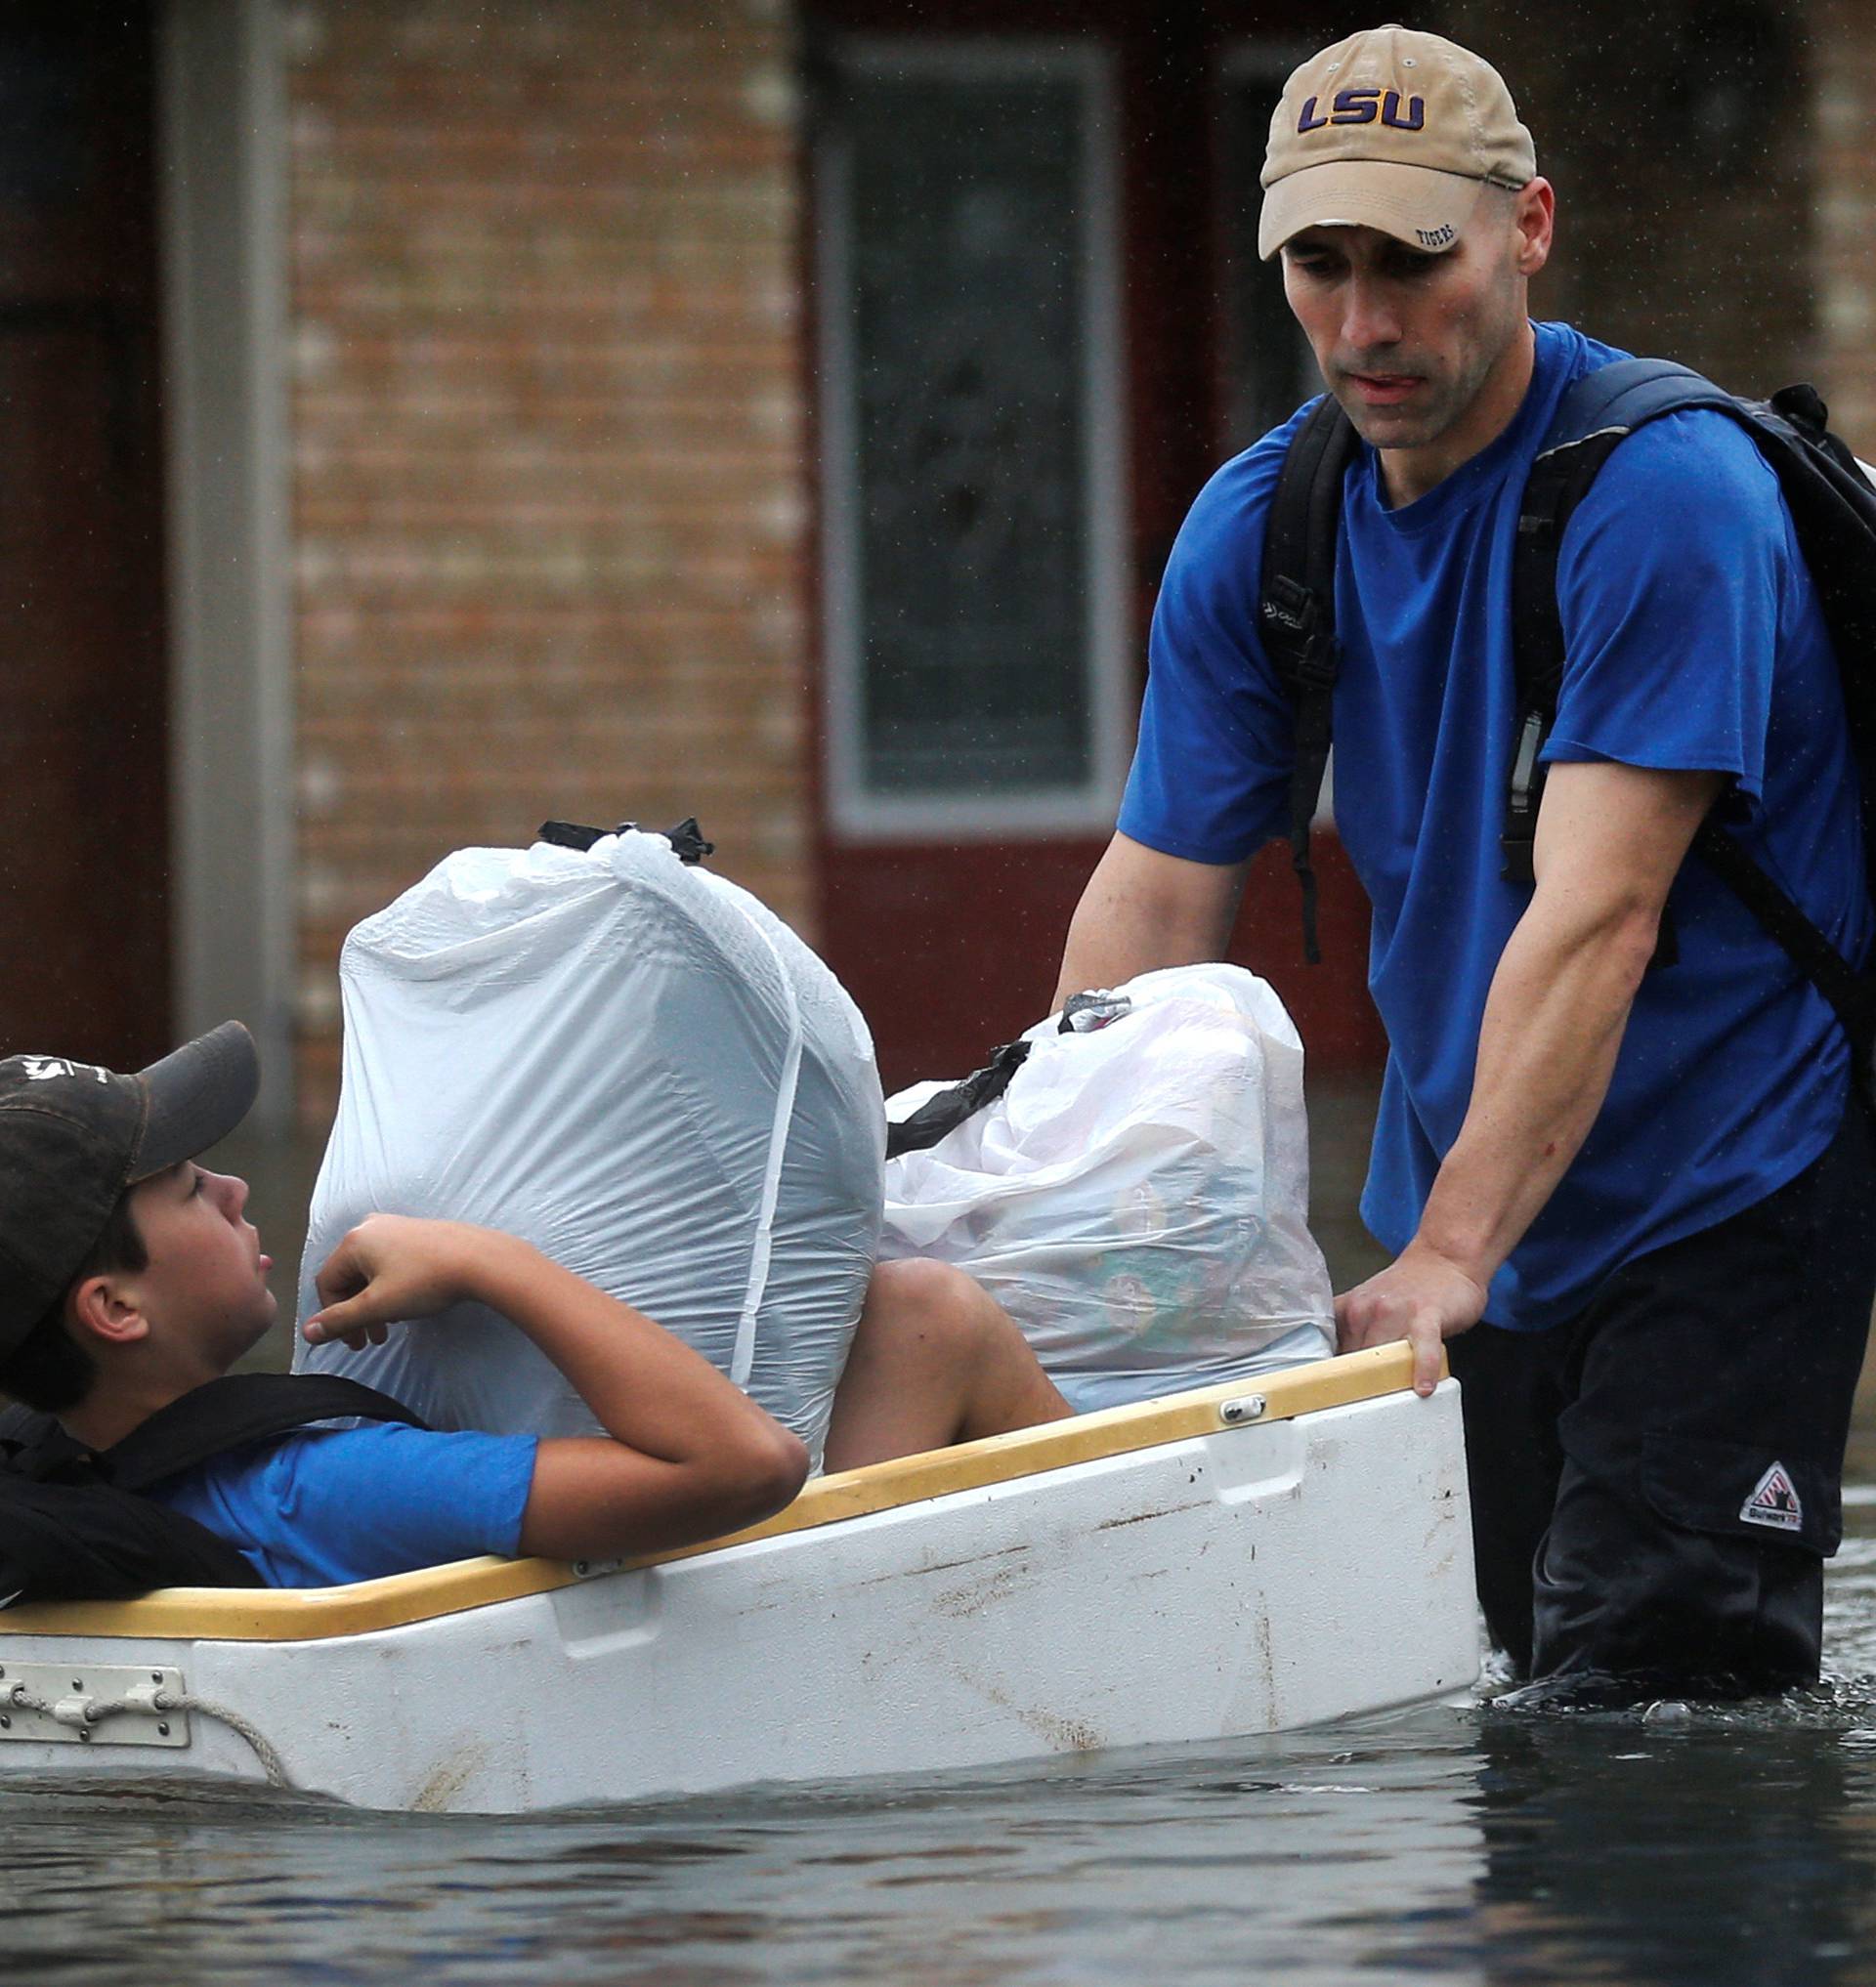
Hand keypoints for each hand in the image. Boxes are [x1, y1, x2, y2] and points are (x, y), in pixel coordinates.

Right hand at [303, 1215, 502, 1351]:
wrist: (480, 1260)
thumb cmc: (426, 1281)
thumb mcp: (378, 1305)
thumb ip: (340, 1320)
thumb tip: (307, 1333)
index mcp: (355, 1241)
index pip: (327, 1282)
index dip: (333, 1316)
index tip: (351, 1341)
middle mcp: (371, 1228)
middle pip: (349, 1277)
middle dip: (356, 1313)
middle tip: (368, 1342)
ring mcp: (396, 1227)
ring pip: (371, 1272)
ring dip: (374, 1304)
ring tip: (388, 1330)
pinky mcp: (417, 1233)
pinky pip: (391, 1263)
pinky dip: (390, 1288)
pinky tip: (405, 1307)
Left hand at [1334, 1242, 1488, 1397]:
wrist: (1444, 1259)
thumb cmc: (1409, 1289)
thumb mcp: (1368, 1305)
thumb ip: (1352, 1334)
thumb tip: (1335, 1372)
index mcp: (1349, 1309)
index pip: (1329, 1352)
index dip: (1327, 1378)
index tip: (1322, 1401)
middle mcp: (1367, 1309)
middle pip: (1353, 1360)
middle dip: (1356, 1386)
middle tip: (1359, 1411)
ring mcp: (1398, 1311)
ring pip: (1382, 1356)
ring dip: (1386, 1382)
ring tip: (1388, 1405)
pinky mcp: (1428, 1315)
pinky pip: (1423, 1346)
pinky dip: (1423, 1368)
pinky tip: (1423, 1387)